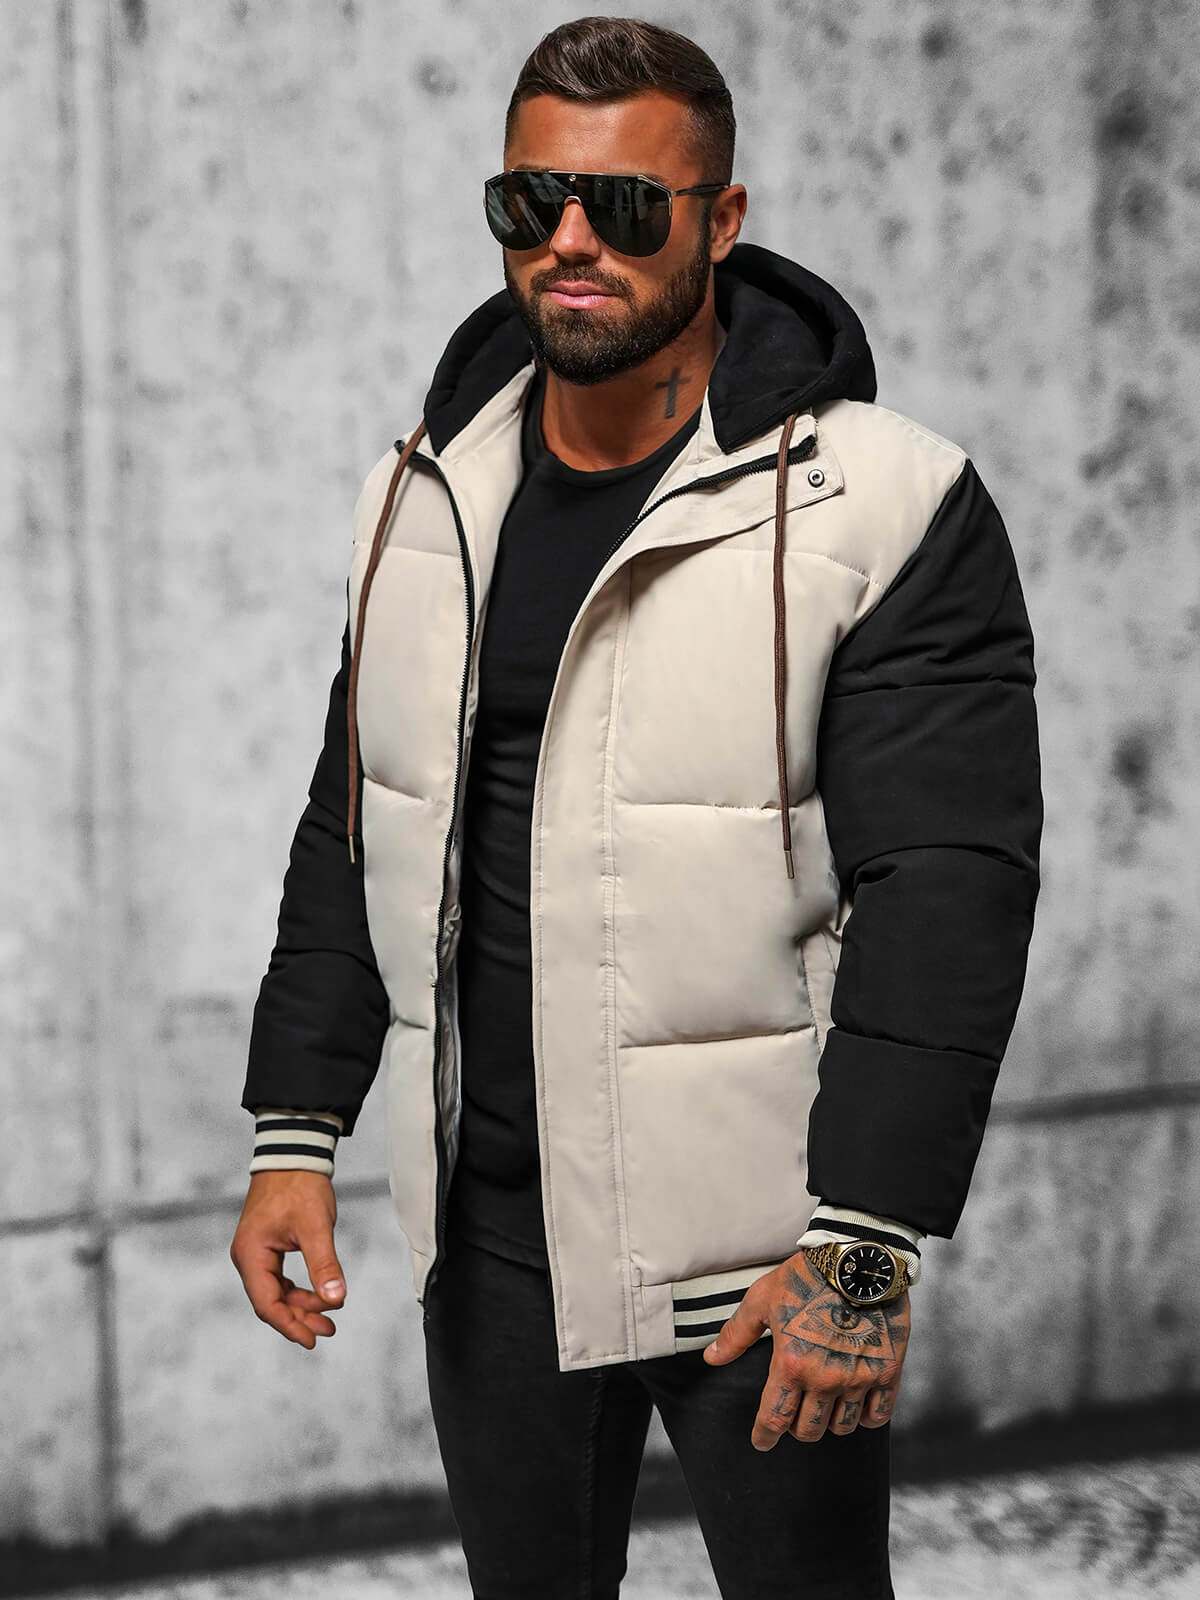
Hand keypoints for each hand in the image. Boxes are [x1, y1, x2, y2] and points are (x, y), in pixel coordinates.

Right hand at [229, 1170, 347, 1348]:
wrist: (293, 1153)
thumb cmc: (300, 1185)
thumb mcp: (316, 1227)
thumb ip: (324, 1265)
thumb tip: (335, 1299)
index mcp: (251, 1254)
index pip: (267, 1303)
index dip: (290, 1325)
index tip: (313, 1339)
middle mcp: (247, 1256)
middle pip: (270, 1302)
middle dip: (299, 1318)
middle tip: (328, 1330)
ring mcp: (256, 1252)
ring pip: (276, 1292)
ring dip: (301, 1305)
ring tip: (329, 1318)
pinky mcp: (267, 1246)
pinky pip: (279, 1279)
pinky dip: (299, 1290)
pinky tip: (319, 1296)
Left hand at [702, 1249, 908, 1448]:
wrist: (857, 1258)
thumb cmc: (806, 1276)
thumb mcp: (762, 1300)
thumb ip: (736, 1334)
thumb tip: (711, 1358)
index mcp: (791, 1364)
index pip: (774, 1419)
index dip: (764, 1436)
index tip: (761, 1442)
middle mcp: (825, 1379)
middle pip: (808, 1429)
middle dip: (795, 1428)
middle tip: (793, 1416)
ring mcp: (858, 1378)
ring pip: (841, 1427)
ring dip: (829, 1423)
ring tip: (824, 1409)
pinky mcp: (887, 1371)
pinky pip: (878, 1415)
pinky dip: (866, 1418)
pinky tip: (857, 1408)